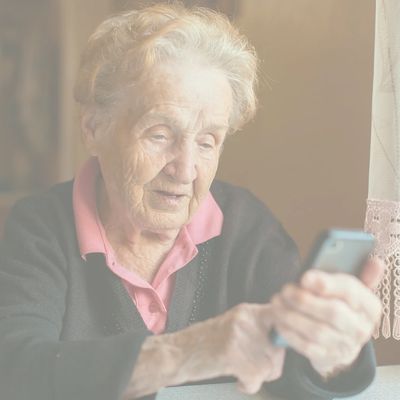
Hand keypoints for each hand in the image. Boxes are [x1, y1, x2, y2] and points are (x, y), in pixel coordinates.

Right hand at [124, 303, 284, 397]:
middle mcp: (246, 319)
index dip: (287, 334)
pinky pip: (256, 379)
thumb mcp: (235, 325)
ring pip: (270, 366)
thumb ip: (259, 328)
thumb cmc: (207, 342)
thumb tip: (286, 339)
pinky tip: (236, 380)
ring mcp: (239, 335)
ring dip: (258, 376)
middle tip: (255, 368)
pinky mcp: (232, 354)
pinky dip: (248, 386)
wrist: (179, 352)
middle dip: (271, 364)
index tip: (282, 346)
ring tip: (241, 372)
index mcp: (248, 311)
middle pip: (278, 348)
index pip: (281, 317)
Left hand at [270, 257, 383, 377]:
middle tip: (284, 289)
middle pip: (333, 312)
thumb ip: (359, 274)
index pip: (351, 291)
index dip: (327, 283)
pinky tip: (277, 320)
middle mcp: (360, 328)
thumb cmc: (341, 304)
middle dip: (304, 300)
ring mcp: (344, 345)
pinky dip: (289, 332)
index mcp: (370, 306)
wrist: (341, 340)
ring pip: (317, 331)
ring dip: (292, 315)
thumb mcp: (350, 289)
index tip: (304, 277)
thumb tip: (375, 261)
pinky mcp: (327, 357)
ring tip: (276, 302)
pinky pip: (306, 347)